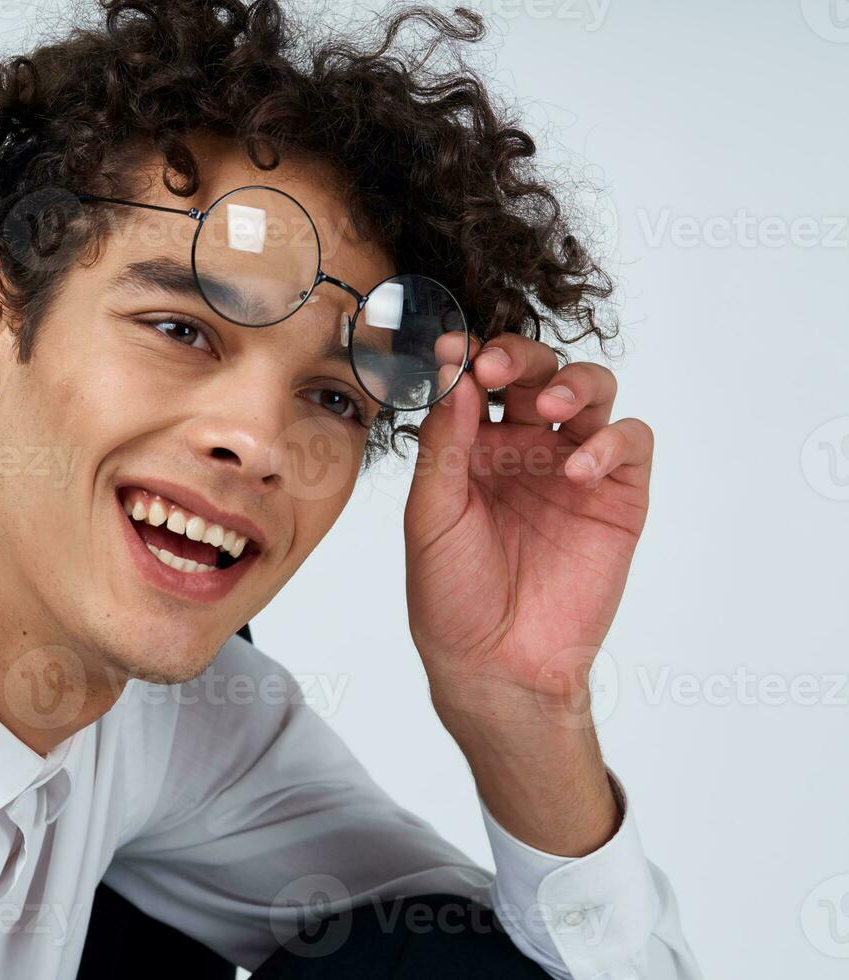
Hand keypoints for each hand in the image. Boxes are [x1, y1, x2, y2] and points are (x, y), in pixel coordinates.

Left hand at [404, 332, 653, 719]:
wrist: (496, 662)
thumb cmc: (452, 593)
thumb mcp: (430, 516)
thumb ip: (443, 445)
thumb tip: (454, 375)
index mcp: (471, 446)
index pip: (476, 381)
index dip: (467, 357)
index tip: (450, 346)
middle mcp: (522, 447)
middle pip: (534, 371)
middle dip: (517, 357)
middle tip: (495, 368)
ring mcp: (572, 467)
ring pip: (590, 390)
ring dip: (572, 383)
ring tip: (547, 408)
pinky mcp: (617, 496)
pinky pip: (629, 442)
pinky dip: (610, 441)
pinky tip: (576, 468)